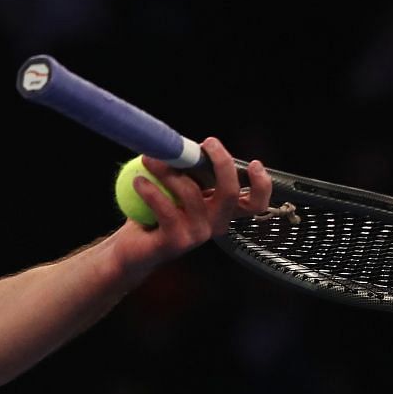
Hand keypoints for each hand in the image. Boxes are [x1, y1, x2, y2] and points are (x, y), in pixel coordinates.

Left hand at [114, 137, 271, 271]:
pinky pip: (166, 209)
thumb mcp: (176, 188)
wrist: (130, 249)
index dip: (262, 185)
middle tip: (203, 145)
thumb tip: (186, 143)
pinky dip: (151, 191)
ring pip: (191, 193)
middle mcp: (214, 224)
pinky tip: (138, 181)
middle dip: (221, 164)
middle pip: (230, 193)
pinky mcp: (177, 241)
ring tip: (149, 159)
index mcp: (220, 210)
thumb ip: (188, 171)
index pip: (255, 203)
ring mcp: (198, 234)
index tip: (254, 163)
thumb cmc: (153, 214)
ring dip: (169, 171)